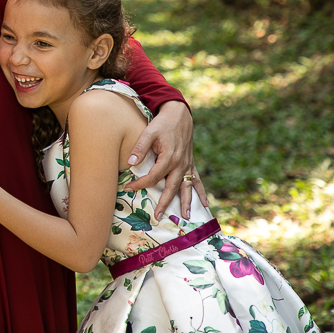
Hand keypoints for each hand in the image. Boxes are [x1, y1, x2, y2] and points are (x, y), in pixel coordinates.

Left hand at [124, 101, 207, 219]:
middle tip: (158, 216)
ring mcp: (187, 165)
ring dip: (185, 202)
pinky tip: (204, 204)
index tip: (129, 188)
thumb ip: (139, 148)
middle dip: (164, 203)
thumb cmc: (162, 124)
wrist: (179, 115)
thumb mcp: (149, 132)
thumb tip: (130, 163)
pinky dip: (200, 193)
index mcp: (169, 157)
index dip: (140, 184)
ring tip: (186, 217)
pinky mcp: (190, 164)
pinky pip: (196, 181)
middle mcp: (180, 164)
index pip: (153, 177)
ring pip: (186, 187)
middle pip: (171, 188)